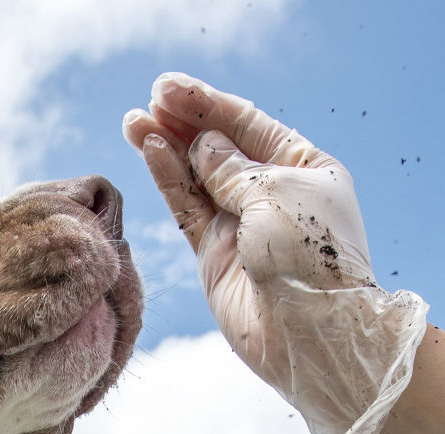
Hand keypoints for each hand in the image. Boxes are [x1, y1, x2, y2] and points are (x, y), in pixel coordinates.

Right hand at [124, 72, 427, 433]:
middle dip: (184, 122)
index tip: (168, 87)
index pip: (249, 125)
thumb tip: (204, 146)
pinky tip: (148, 151)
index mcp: (303, 169)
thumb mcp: (275, 196)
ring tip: (134, 121)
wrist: (310, 336)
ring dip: (166, 147)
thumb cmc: (310, 259)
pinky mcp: (214, 254)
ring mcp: (240, 225)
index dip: (208, 104)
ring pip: (195, 177)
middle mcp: (271, 194)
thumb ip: (232, 168)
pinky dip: (168, 180)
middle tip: (151, 99)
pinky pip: (186, 209)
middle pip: (218, 147)